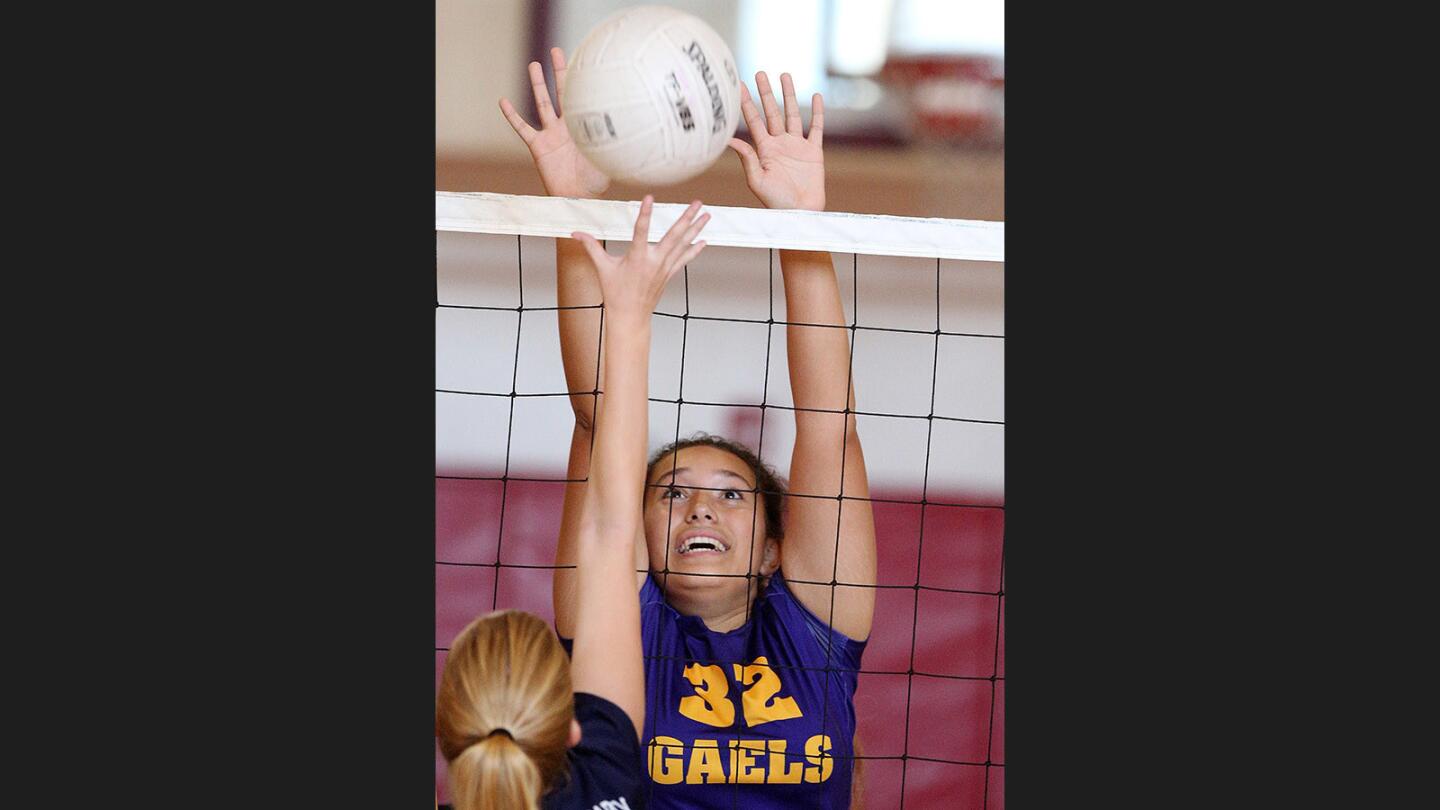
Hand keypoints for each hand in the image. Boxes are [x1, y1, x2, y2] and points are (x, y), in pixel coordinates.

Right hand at [499, 47, 610, 198]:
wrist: (578, 198)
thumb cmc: (595, 182)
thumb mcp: (609, 159)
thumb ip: (616, 144)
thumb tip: (635, 130)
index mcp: (583, 127)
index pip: (582, 99)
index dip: (581, 82)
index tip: (584, 60)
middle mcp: (565, 127)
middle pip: (561, 93)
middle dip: (559, 72)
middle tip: (556, 50)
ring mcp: (550, 135)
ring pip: (542, 104)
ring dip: (537, 85)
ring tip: (533, 65)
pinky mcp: (538, 146)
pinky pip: (522, 128)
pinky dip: (512, 115)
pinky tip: (503, 101)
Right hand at [570, 197, 709, 320]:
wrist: (630, 316)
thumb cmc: (615, 293)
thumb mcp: (602, 268)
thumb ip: (591, 247)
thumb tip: (575, 233)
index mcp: (636, 258)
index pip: (641, 230)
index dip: (645, 214)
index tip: (650, 198)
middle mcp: (654, 261)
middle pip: (674, 235)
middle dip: (687, 218)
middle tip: (698, 203)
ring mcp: (664, 268)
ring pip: (683, 244)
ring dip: (696, 229)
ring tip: (707, 214)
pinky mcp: (669, 274)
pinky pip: (684, 259)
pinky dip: (694, 249)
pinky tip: (704, 239)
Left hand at [728, 72, 824, 211]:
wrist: (800, 214)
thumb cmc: (776, 202)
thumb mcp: (757, 181)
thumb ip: (747, 159)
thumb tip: (730, 140)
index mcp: (764, 149)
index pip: (753, 120)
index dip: (746, 103)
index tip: (738, 86)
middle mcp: (779, 144)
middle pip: (771, 112)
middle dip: (766, 93)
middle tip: (759, 73)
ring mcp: (797, 146)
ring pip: (793, 114)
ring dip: (789, 95)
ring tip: (785, 75)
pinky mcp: (814, 151)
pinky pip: (816, 128)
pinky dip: (818, 112)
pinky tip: (816, 97)